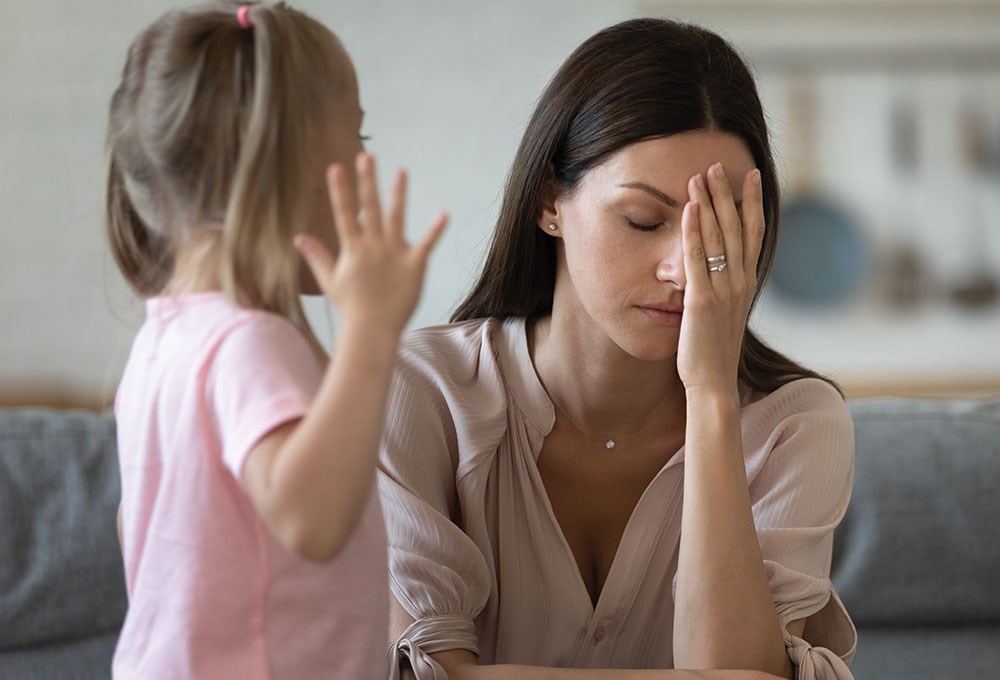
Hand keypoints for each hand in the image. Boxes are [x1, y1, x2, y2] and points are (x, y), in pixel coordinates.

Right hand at [295, 152, 447, 335]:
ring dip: (398, 194)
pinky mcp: (414, 266)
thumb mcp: (330, 280)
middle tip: (367, 156)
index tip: (336, 167)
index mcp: (353, 249)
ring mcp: (394, 254)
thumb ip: (317, 256)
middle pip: (370, 209)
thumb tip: (298, 238)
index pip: (344, 214)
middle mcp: (373, 247)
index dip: (340, 190)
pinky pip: (426, 245)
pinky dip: (435, 230)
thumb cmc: (351, 308)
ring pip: (396, 218)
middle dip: (367, 182)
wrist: (372, 330)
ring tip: (401, 171)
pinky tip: (444, 214)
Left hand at [676, 163, 763, 393]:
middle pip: (736, 228)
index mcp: (747, 284)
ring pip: (718, 237)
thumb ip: (727, 290)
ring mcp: (722, 290)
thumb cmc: (714, 351)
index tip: (749, 177)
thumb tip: (724, 272)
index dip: (752, 204)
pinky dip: (693, 230)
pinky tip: (687, 208)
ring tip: (699, 176)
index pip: (754, 234)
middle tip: (718, 165)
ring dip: (708, 203)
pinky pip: (696, 258)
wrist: (712, 383)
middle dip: (726, 194)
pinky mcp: (701, 300)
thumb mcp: (726, 314)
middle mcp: (739, 282)